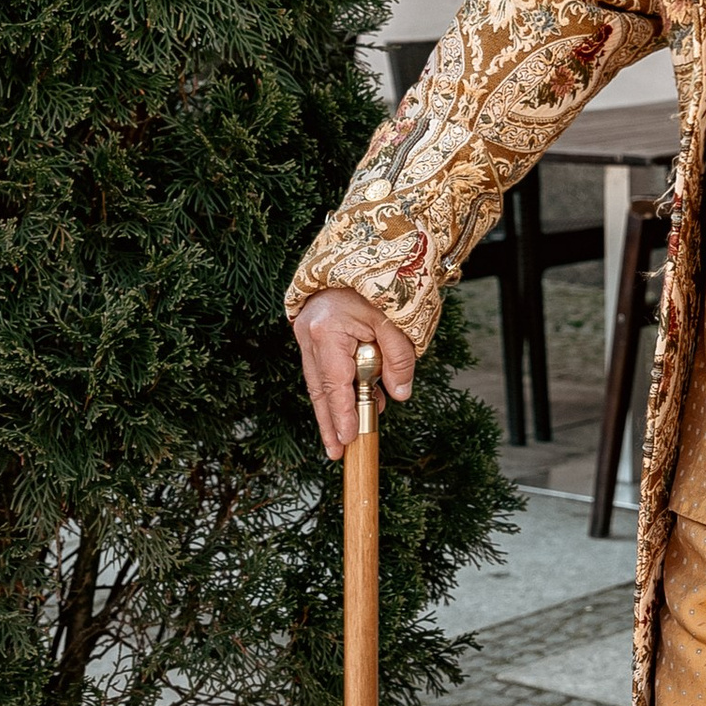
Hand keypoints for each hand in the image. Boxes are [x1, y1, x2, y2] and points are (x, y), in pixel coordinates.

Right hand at [293, 287, 422, 462]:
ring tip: (351, 432)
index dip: (341, 415)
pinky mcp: (313, 334)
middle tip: (336, 452)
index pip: (334, 385)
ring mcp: (306, 334)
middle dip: (330, 422)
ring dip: (337, 406)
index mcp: (327, 331)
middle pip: (319, 389)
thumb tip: (399, 395)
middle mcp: (309, 335)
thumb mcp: (396, 322)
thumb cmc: (377, 282)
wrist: (360, 252)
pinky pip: (325, 368)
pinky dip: (340, 387)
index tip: (346, 440)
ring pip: (320, 381)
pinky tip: (359, 401)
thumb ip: (399, 360)